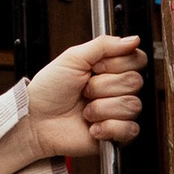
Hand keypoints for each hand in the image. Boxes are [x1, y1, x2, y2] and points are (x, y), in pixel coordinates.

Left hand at [0, 34, 144, 173]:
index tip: (95, 67)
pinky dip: (108, 127)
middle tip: (84, 90)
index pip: (137, 60)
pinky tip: (93, 126)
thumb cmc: (49, 89)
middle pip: (134, 82)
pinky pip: (130, 129)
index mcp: (109, 69)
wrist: (36, 119)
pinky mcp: (115, 134)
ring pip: (131, 105)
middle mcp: (116, 90)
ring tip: (85, 110)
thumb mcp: (73, 57)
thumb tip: (133, 39)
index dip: (117, 63)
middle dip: (103, 86)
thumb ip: (104, 45)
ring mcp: (117, 112)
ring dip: (101, 108)